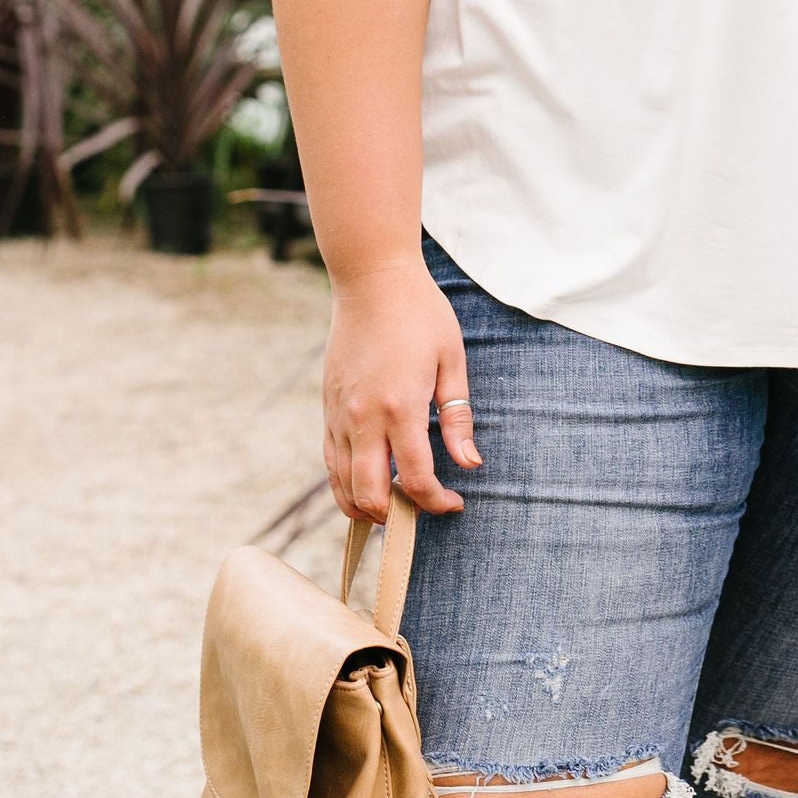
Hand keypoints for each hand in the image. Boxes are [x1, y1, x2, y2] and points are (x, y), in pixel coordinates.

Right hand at [321, 256, 479, 520]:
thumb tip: (470, 465)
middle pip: (370, 496)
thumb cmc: (421, 315)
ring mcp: (338, 416)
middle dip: (399, 516)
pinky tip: (370, 486)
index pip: (414, 479)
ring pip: (342, 486)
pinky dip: (346, 486)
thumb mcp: (452, 362)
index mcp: (400, 406)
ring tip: (397, 505)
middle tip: (423, 508)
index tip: (455, 503)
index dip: (436, 502)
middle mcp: (363, 418)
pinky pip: (330, 464)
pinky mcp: (326, 410)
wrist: (372, 281)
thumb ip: (458, 418)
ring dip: (368, 508)